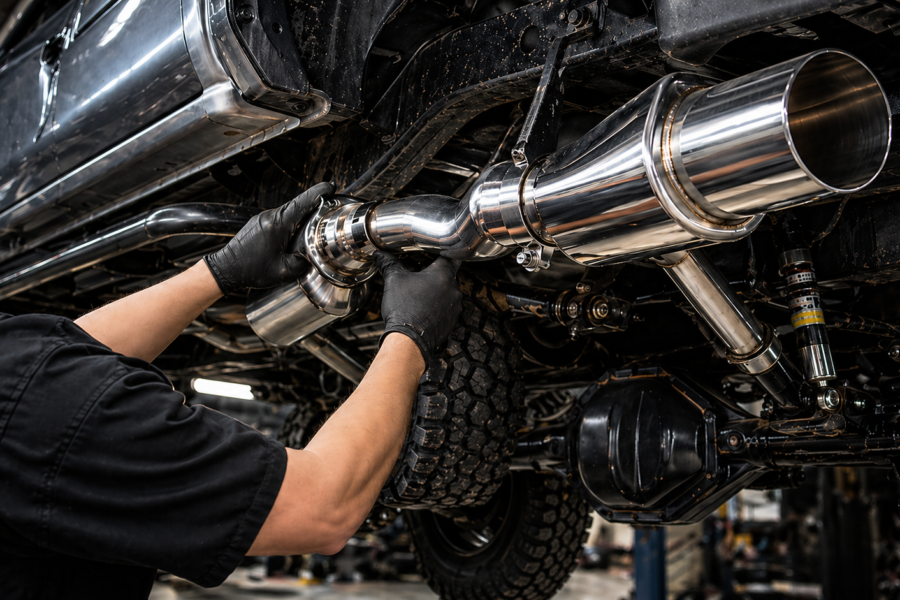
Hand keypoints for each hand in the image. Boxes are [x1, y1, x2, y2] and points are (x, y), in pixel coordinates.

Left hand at [203, 182, 333, 294]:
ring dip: (302, 214)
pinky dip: (290, 221)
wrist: (226, 269)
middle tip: (329, 206)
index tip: (330, 187)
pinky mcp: (258, 223)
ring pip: (288, 211)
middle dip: (314, 204)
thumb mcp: (284, 271)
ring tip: (314, 223)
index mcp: (277, 225)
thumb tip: (314, 256)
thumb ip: (303, 262)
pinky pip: (279, 218)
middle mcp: (269, 217)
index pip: (302, 202)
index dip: (318, 193)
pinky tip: (294, 233)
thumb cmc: (251, 270)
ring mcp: (262, 218)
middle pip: (297, 205)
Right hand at [374, 251, 462, 364]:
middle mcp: (454, 290)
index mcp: (443, 274)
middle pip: (447, 276)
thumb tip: (380, 254)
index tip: (436, 253)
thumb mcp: (394, 280)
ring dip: (437, 293)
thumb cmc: (403, 309)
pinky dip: (437, 308)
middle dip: (434, 276)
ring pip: (447, 293)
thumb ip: (389, 264)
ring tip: (419, 296)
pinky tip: (423, 310)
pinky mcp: (452, 321)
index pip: (450, 256)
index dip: (443, 253)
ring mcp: (455, 307)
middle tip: (420, 277)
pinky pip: (446, 309)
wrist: (408, 340)